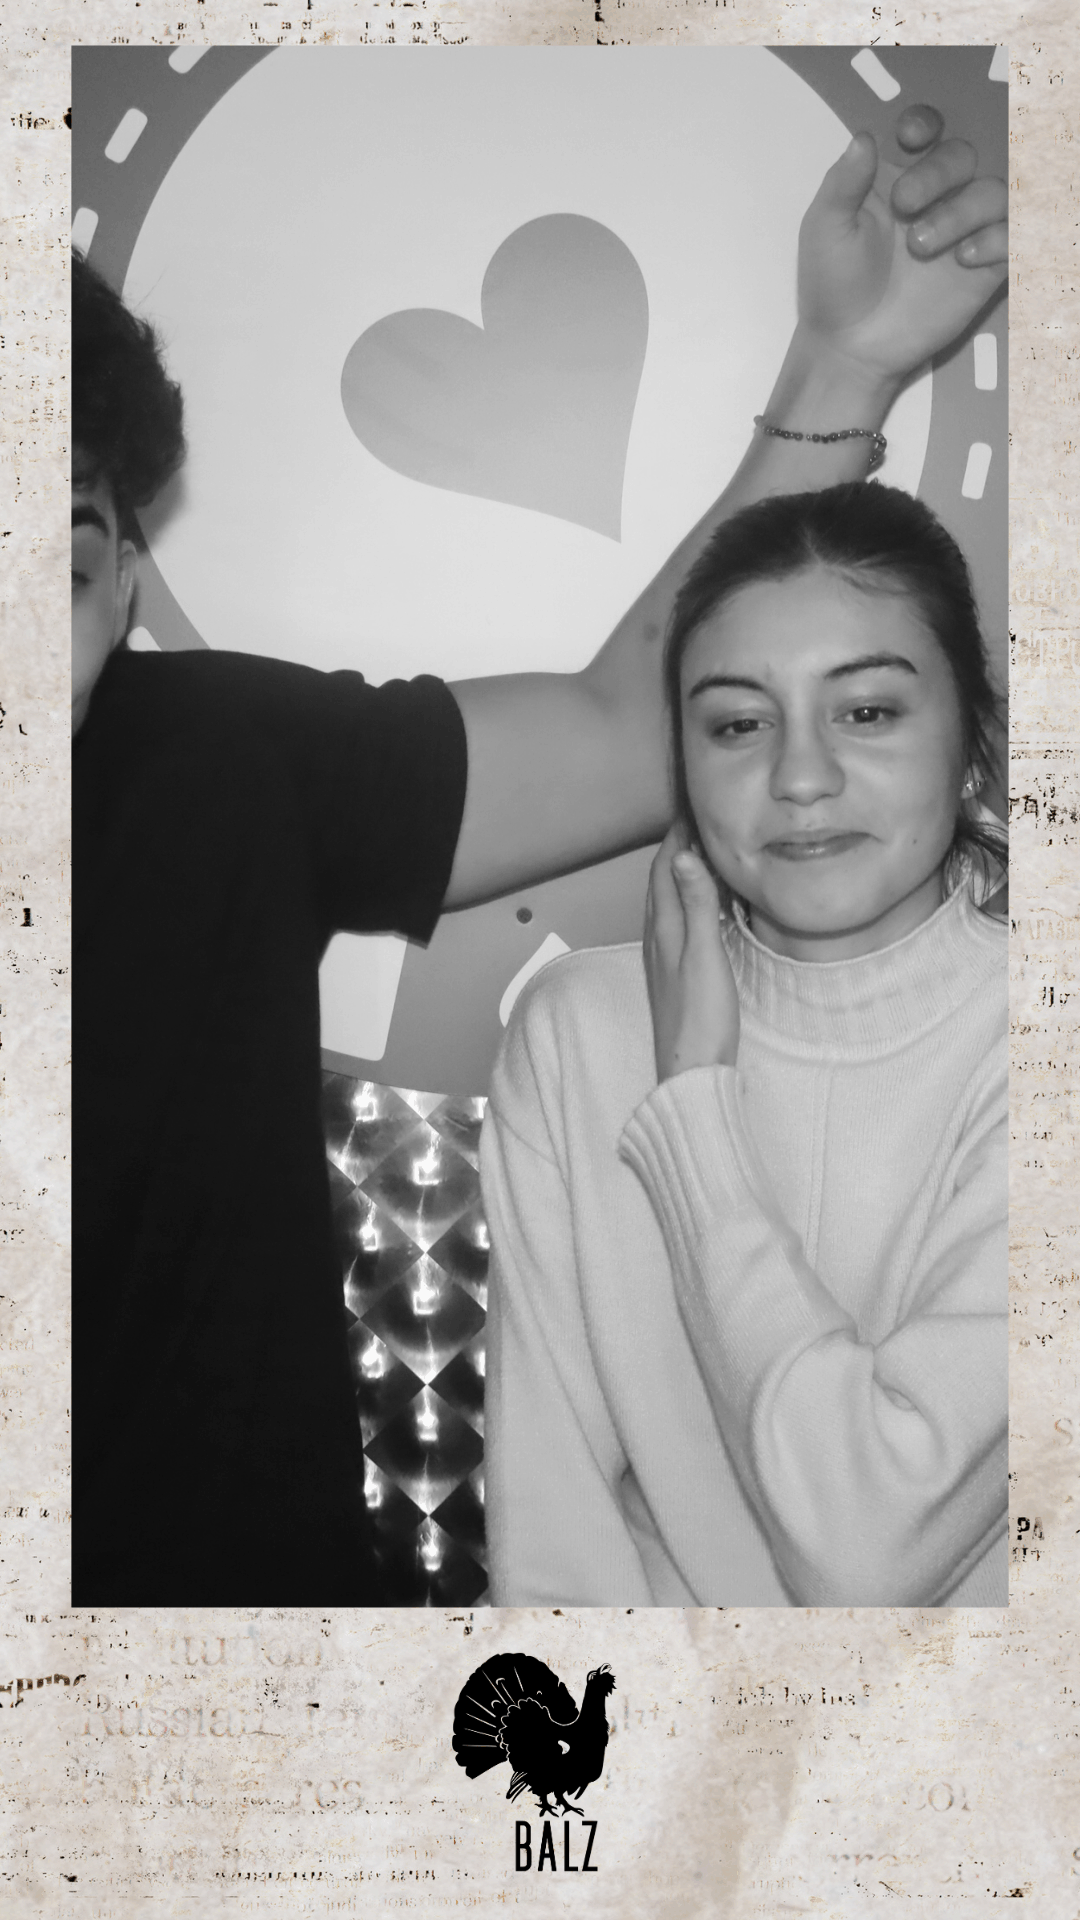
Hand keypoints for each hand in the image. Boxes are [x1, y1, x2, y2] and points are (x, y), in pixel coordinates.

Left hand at [644, 826, 739, 1083]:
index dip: (676, 837)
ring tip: (698, 854)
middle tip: (696, 822)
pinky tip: (699, 908)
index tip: (690, 809)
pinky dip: (686, 901)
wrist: (692, 1069)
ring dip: (679, 874)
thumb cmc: (702, 1016)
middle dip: (676, 849)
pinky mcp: (674, 973)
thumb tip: (685, 855)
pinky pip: (676, 922)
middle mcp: (658, 938)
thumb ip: (697, 905)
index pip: (665, 869)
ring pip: (666, 902)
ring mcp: (664, 957)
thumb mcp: (705, 955)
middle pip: (661, 882)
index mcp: (664, 928)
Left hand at [797, 104, 1006, 388]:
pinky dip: (994, 238)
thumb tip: (864, 135)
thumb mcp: (826, 229)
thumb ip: (844, 181)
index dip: (925, 125)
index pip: (926, 131)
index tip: (909, 139)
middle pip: (961, 155)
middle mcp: (934, 197)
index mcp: (896, 178)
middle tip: (905, 205)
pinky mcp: (983, 267)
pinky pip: (1012, 235)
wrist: (850, 347)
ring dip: (961, 210)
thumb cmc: (832, 285)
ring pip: (990, 191)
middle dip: (937, 172)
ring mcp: (961, 230)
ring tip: (921, 247)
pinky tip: (963, 258)